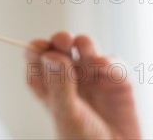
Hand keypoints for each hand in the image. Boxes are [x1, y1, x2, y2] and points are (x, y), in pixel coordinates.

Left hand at [25, 32, 140, 138]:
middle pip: (60, 48)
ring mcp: (92, 76)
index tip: (38, 46)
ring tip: (81, 45)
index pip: (36, 59)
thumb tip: (51, 55)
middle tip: (62, 39)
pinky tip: (103, 65)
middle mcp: (68, 76)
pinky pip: (112, 62)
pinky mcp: (116, 80)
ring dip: (83, 43)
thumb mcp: (66, 114)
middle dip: (61, 41)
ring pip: (85, 48)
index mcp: (48, 84)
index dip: (37, 49)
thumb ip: (60, 85)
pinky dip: (108, 61)